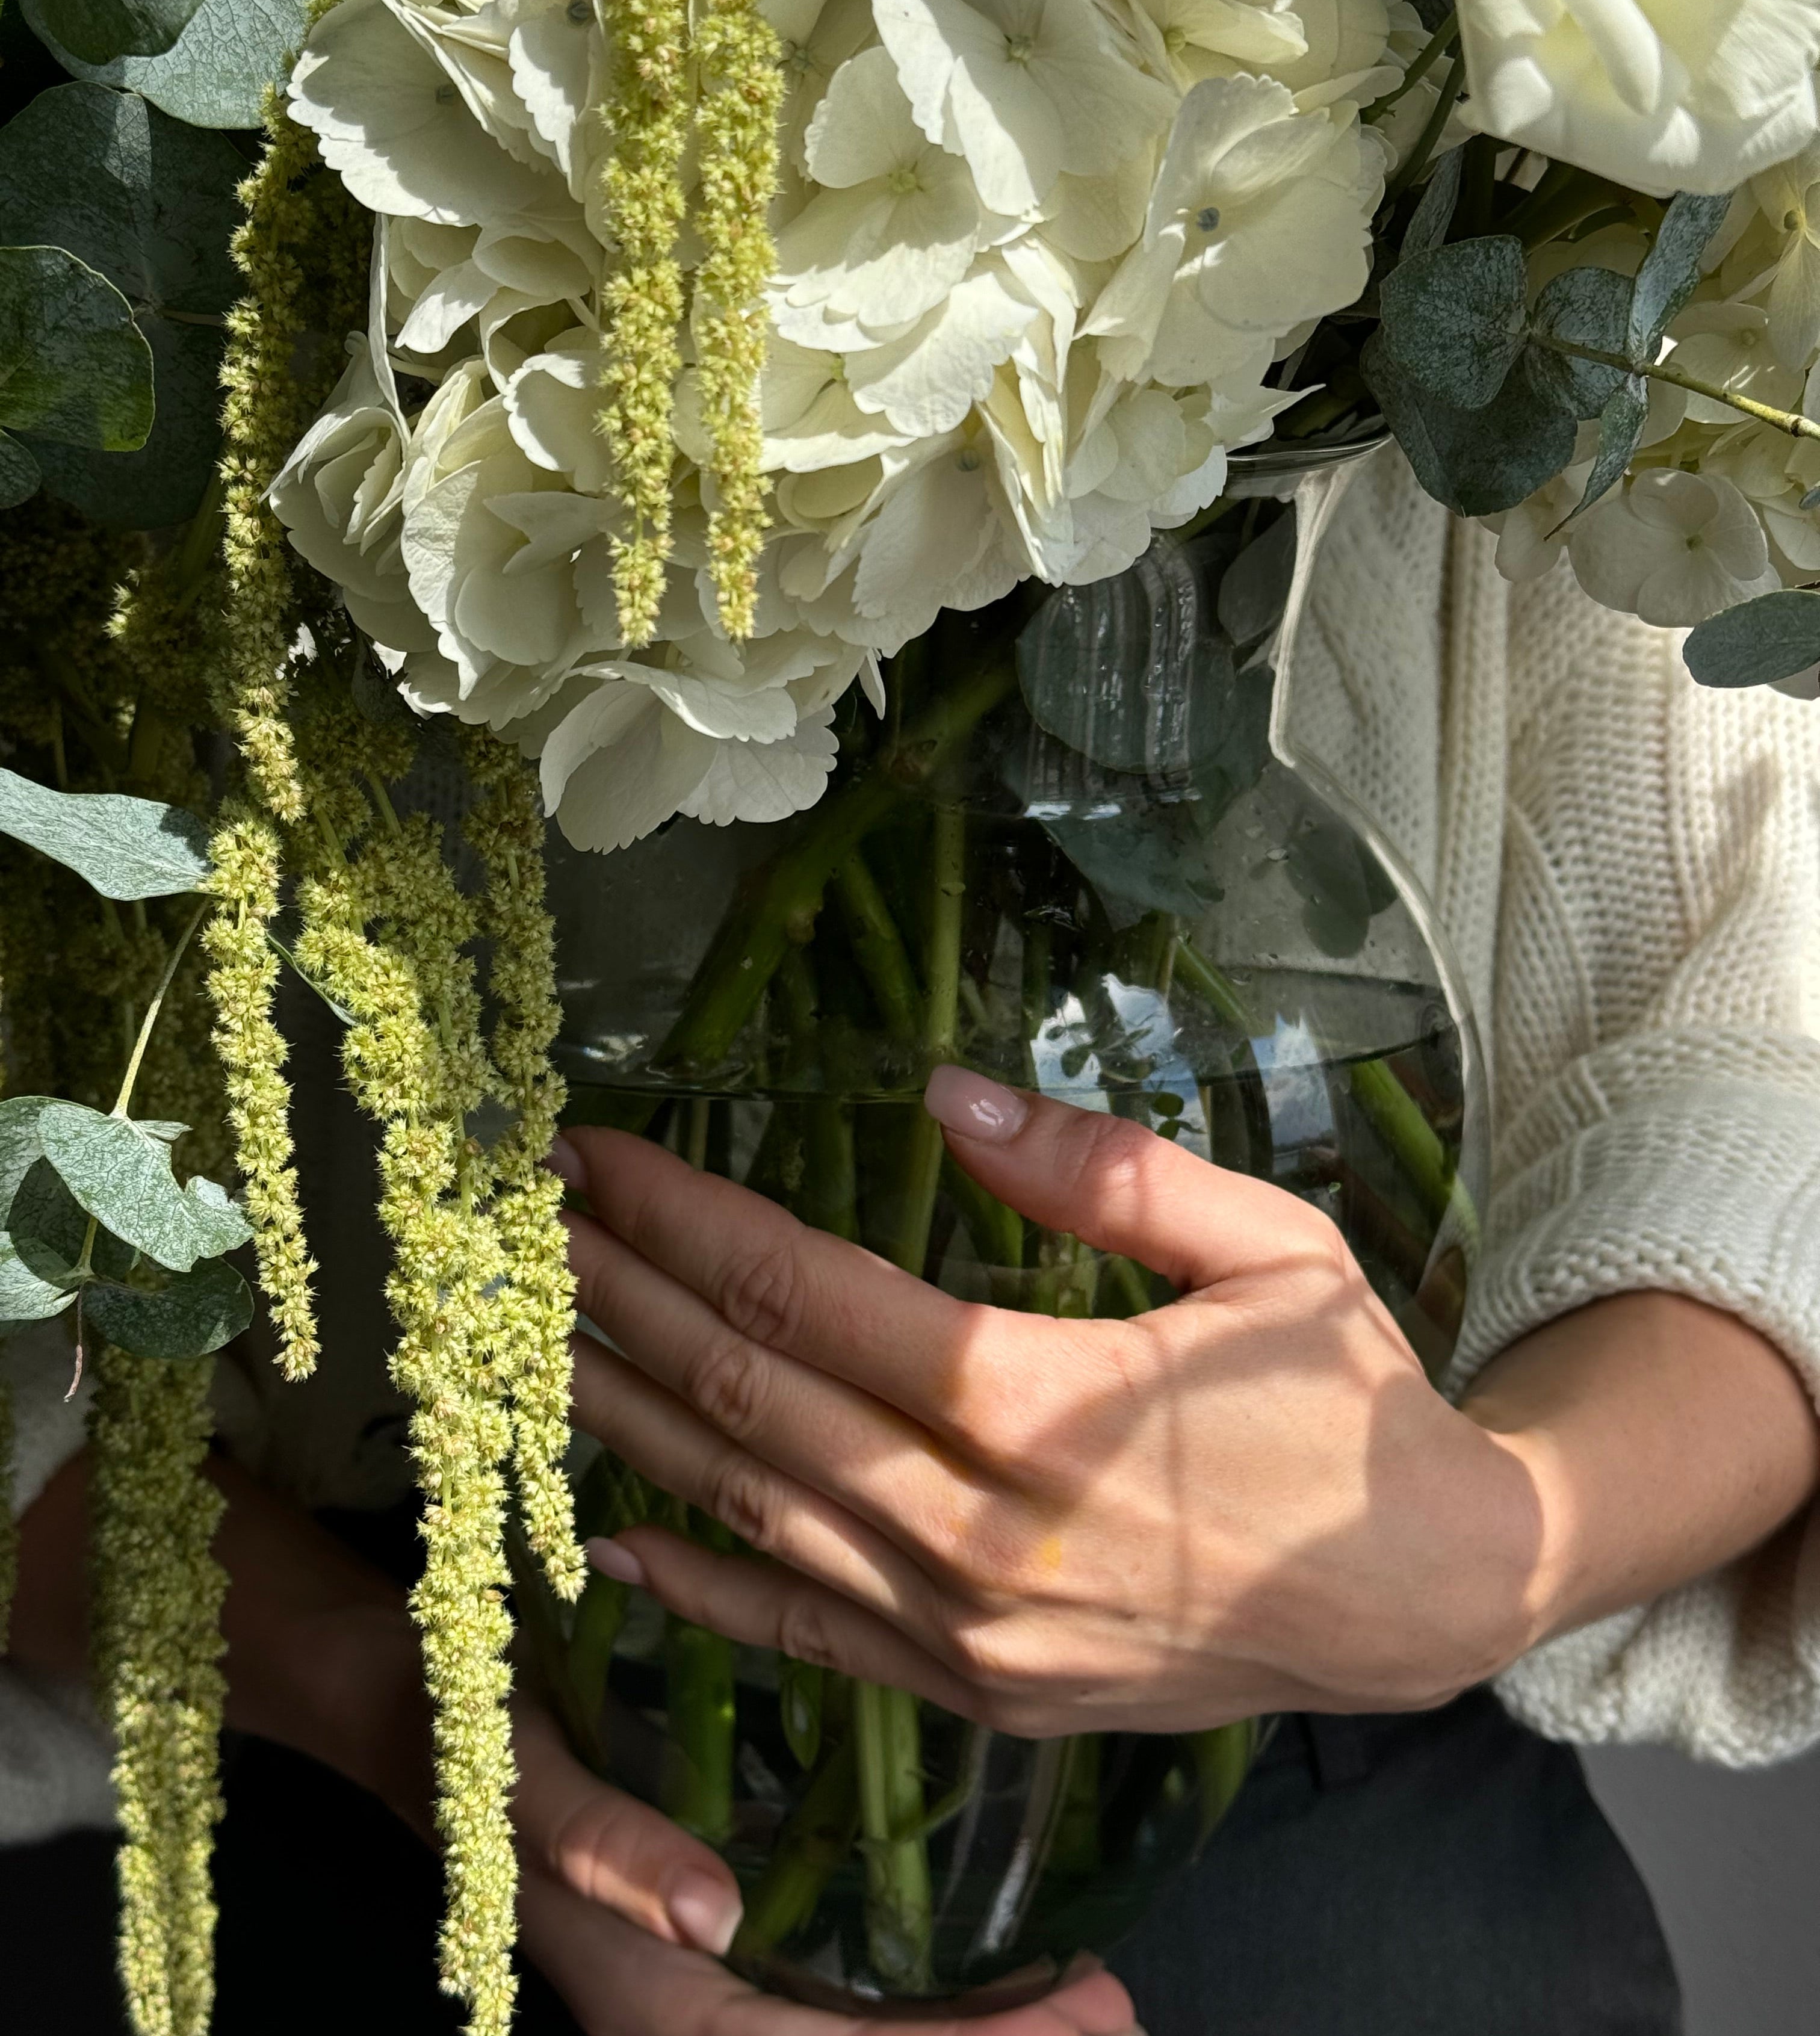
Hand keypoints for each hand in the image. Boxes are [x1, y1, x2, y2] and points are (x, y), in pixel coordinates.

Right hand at [515, 1707, 1137, 2034]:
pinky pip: (842, 1994)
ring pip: (855, 2034)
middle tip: (1113, 2004)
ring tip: (1088, 1994)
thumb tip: (703, 1915)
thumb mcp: (519, 1779)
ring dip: (972, 2031)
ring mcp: (721, 1972)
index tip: (1076, 2019)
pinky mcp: (737, 1931)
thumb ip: (592, 1845)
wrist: (420, 1700)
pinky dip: (928, 1995)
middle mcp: (694, 2005)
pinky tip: (1005, 1963)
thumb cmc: (470, 1731)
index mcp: (653, 2004)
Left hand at [557, 1068, 1550, 1733]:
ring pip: (752, 1515)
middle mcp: (981, 1530)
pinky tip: (618, 1541)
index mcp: (1045, 1403)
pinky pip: (805, 1639)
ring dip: (632, 1418)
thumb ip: (1105, 1169)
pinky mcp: (974, 1695)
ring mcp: (967, 1631)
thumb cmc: (1349, 1405)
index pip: (808, 1295)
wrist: (1421, 1599)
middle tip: (527, 1221)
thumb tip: (950, 1092)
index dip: (686, 1219)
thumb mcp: (1267, 1247)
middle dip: (623, 1296)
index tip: (599, 1158)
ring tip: (535, 1338)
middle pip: (750, 1398)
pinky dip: (703, 1588)